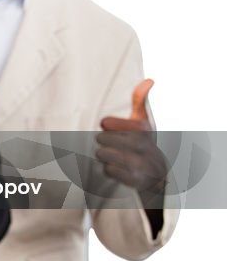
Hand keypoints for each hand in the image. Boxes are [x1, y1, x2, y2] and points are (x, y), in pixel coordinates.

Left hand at [96, 79, 167, 196]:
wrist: (159, 176)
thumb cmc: (144, 144)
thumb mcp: (143, 122)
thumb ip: (140, 101)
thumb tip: (149, 81)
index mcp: (143, 129)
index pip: (107, 122)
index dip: (107, 126)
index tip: (110, 126)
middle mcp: (144, 146)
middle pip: (102, 139)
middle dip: (104, 142)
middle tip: (113, 144)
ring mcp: (141, 164)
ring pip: (103, 154)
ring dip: (105, 156)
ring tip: (115, 155)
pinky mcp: (136, 180)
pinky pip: (109, 171)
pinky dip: (110, 170)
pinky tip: (119, 168)